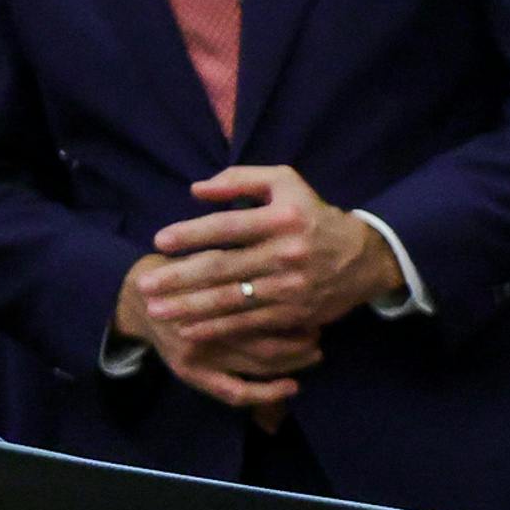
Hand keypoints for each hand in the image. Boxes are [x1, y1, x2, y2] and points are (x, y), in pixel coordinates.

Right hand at [116, 251, 324, 421]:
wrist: (139, 298)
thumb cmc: (183, 272)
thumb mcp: (208, 258)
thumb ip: (239, 263)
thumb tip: (288, 265)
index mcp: (208, 295)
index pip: (262, 307)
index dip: (295, 310)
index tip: (316, 305)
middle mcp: (202, 329)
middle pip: (265, 341)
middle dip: (298, 339)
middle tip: (319, 333)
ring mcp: (197, 356)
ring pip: (257, 366)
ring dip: (291, 362)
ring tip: (315, 352)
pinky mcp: (192, 375)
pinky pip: (234, 392)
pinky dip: (265, 393)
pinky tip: (292, 387)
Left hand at [135, 165, 401, 355]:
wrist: (364, 258)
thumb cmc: (313, 216)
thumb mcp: (286, 183)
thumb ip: (241, 180)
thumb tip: (197, 190)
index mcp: (282, 219)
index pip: (228, 227)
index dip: (191, 234)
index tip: (159, 241)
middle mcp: (286, 254)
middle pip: (222, 268)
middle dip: (178, 278)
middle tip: (145, 284)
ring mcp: (290, 288)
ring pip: (231, 300)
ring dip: (189, 307)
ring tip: (157, 310)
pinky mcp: (294, 313)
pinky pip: (249, 323)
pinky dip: (216, 328)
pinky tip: (190, 329)